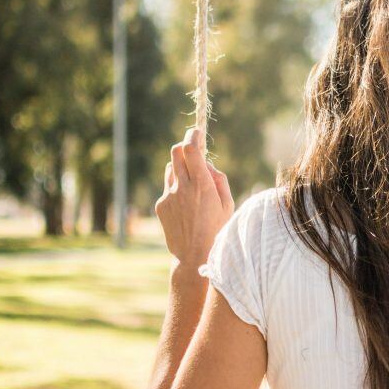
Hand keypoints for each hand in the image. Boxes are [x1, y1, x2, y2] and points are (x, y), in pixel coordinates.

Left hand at [154, 127, 233, 267]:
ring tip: (192, 185)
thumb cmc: (217, 231)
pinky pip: (168, 188)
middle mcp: (182, 187)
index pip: (191, 149)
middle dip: (185, 148)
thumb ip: (218, 180)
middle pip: (176, 152)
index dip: (193, 136)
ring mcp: (168, 196)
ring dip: (180, 169)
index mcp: (201, 185)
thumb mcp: (228, 204)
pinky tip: (185, 206)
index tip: (196, 132)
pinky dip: (176, 188)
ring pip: (170, 168)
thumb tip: (207, 165)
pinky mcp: (161, 205)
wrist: (194, 256)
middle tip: (194, 153)